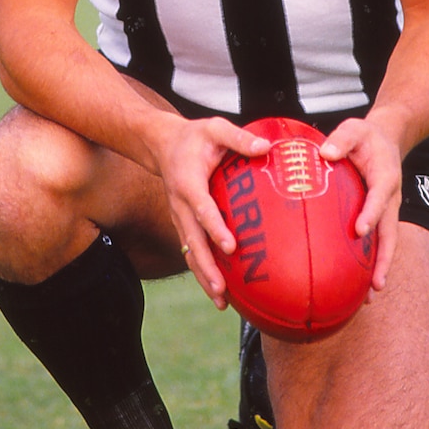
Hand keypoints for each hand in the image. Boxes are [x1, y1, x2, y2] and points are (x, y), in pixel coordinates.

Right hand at [155, 116, 269, 307]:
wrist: (162, 144)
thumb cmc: (195, 136)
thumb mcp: (215, 128)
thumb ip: (239, 138)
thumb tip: (266, 147)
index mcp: (189, 182)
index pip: (202, 208)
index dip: (215, 227)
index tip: (231, 246)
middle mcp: (180, 205)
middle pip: (192, 241)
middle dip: (206, 266)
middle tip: (222, 289)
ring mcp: (179, 217)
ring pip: (189, 252)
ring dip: (203, 276)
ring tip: (220, 300)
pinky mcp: (183, 224)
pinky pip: (191, 251)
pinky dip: (202, 272)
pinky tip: (218, 292)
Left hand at [320, 115, 402, 294]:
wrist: (386, 138)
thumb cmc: (365, 136)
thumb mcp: (354, 129)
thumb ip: (342, 140)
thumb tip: (326, 154)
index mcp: (385, 176)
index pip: (379, 197)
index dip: (371, 213)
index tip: (360, 231)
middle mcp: (390, 198)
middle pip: (390, 233)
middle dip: (384, 260)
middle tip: (376, 285)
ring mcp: (387, 210)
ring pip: (386, 243)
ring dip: (380, 268)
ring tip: (370, 296)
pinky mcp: (379, 216)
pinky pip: (378, 241)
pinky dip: (372, 262)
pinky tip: (360, 284)